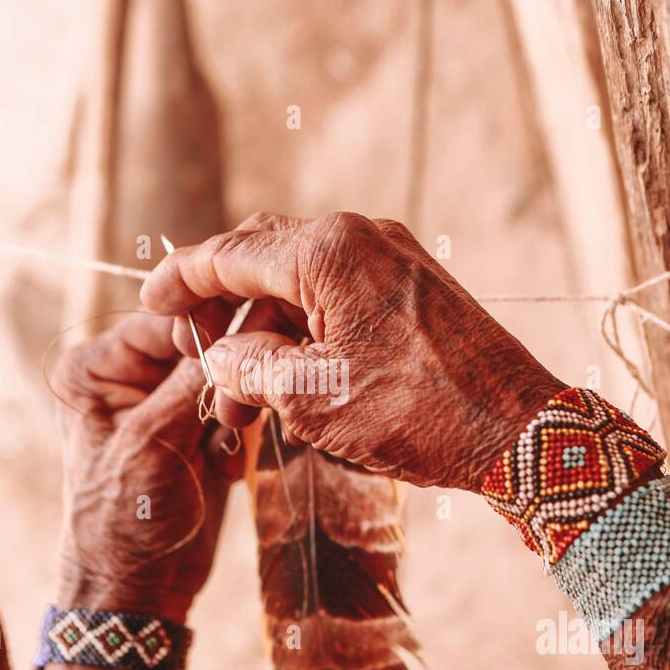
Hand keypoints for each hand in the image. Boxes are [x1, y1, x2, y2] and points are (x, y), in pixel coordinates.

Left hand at [52, 312, 241, 623]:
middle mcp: (128, 377)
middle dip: (223, 379)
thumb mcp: (153, 442)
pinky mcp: (196, 430)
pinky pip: (234, 409)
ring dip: (233, 413)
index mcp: (94, 368)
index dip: (207, 330)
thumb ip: (194, 382)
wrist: (139, 590)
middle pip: (200, 344)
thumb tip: (242, 325)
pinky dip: (237, 436)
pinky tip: (224, 469)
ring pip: (224, 376)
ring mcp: (165, 403)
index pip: (163, 318)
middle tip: (232, 416)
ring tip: (220, 453)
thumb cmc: (124, 520)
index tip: (245, 343)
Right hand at [140, 212, 564, 491]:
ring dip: (264, 333)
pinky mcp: (413, 287)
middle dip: (220, 307)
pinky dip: (304, 333)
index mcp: (326, 252)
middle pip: (262, 258)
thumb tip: (219, 354)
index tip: (148, 301)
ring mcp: (391, 259)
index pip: (229, 254)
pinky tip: (290, 383)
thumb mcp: (310, 398)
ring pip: (301, 284)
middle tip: (195, 354)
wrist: (520, 431)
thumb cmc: (416, 413)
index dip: (180, 279)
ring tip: (241, 400)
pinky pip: (338, 296)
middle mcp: (359, 238)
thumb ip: (247, 366)